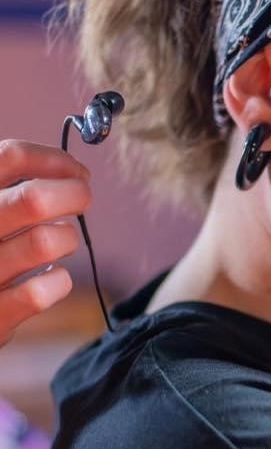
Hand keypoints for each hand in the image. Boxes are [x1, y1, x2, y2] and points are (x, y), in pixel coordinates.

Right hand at [0, 140, 90, 344]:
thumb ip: (12, 190)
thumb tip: (68, 171)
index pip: (11, 157)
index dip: (55, 160)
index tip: (77, 172)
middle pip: (33, 199)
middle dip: (73, 194)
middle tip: (81, 200)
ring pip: (43, 242)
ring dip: (66, 238)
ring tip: (62, 241)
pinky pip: (40, 292)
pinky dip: (59, 281)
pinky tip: (53, 278)